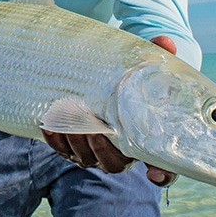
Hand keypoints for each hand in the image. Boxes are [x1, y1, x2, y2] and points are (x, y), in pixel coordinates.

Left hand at [41, 34, 179, 186]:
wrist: (94, 79)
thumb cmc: (125, 77)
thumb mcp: (140, 65)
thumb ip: (154, 55)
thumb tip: (165, 41)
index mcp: (146, 139)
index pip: (164, 169)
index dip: (162, 175)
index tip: (153, 174)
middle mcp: (121, 153)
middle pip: (114, 164)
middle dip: (102, 149)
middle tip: (95, 127)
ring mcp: (95, 153)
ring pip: (85, 159)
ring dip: (76, 142)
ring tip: (72, 116)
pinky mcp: (71, 148)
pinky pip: (62, 151)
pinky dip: (55, 139)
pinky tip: (49, 123)